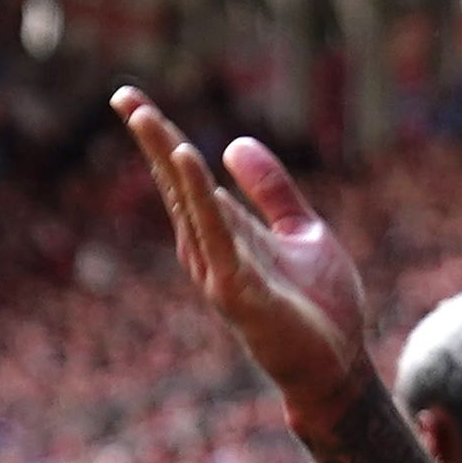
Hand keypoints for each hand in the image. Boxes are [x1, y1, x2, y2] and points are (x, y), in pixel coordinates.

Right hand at [119, 90, 373, 418]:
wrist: (338, 367)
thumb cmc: (319, 307)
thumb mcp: (301, 232)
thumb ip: (273, 190)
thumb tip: (233, 143)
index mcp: (223, 232)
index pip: (184, 177)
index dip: (161, 138)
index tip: (132, 99)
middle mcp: (210, 249)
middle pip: (175, 184)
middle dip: (152, 139)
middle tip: (123, 94)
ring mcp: (218, 269)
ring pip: (187, 203)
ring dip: (167, 158)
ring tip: (147, 116)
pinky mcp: (236, 289)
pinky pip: (215, 233)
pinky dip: (199, 196)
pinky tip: (188, 159)